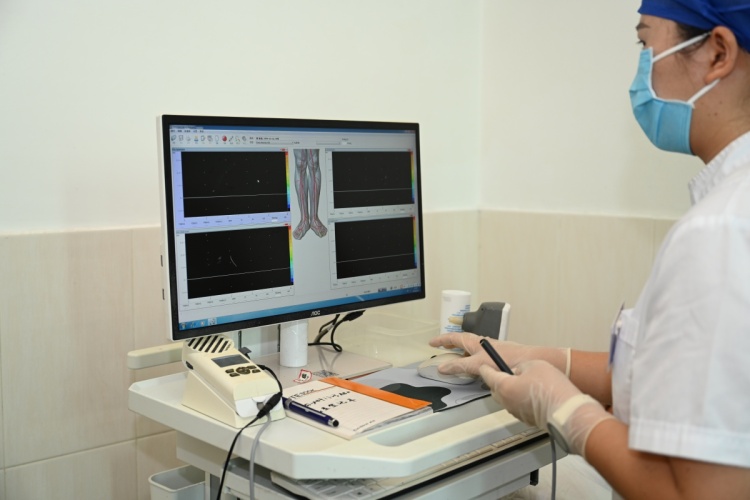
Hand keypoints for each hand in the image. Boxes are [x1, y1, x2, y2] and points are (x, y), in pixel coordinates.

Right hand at [428, 333, 569, 376]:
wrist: (529, 361)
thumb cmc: (506, 358)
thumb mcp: (477, 364)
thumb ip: (459, 367)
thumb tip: (443, 368)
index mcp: (475, 341)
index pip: (453, 338)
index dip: (441, 340)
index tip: (432, 343)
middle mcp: (482, 343)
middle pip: (462, 341)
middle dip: (450, 344)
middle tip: (441, 348)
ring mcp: (490, 349)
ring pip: (471, 349)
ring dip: (461, 352)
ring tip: (455, 358)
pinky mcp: (498, 357)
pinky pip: (480, 356)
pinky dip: (472, 360)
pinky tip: (475, 368)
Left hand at [479, 360, 613, 456]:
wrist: (566, 411)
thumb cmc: (551, 389)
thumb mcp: (534, 365)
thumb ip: (521, 366)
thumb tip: (518, 370)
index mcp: (504, 386)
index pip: (488, 376)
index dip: (486, 368)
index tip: (484, 365)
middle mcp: (507, 402)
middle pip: (495, 389)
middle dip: (498, 380)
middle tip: (505, 372)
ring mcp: (516, 412)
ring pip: (506, 399)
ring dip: (510, 391)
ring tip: (523, 383)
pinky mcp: (527, 419)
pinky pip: (518, 407)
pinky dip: (520, 400)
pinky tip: (532, 395)